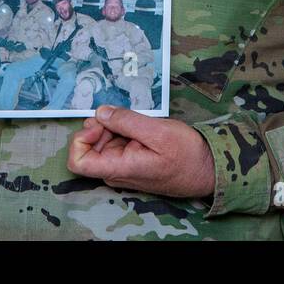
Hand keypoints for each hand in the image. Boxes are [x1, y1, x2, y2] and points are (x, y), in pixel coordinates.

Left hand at [67, 106, 215, 199]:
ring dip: (113, 127)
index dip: (80, 139)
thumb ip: (126, 121)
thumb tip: (100, 112)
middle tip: (123, 116)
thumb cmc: (186, 155)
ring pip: (102, 143)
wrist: (206, 169)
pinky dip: (122, 131)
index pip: (77, 162)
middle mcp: (115, 172)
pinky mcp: (129, 162)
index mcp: (119, 169)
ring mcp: (122, 168)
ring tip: (137, 122)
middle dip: (100, 126)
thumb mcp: (158, 131)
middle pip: (88, 146)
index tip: (99, 124)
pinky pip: (115, 144)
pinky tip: (140, 128)